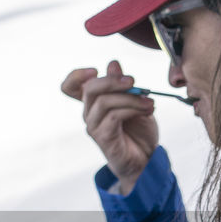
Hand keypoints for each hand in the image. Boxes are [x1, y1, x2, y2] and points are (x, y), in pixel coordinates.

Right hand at [61, 60, 158, 193]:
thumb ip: (123, 85)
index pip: (71, 87)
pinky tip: (147, 110)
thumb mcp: (135, 101)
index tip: (94, 70)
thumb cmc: (138, 130)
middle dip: (112, 80)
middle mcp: (89, 113)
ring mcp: (94, 126)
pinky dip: (132, 109)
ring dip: (130, 98)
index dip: (77, 76)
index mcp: (94, 102)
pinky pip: (113, 116)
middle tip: (133, 80)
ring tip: (149, 102)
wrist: (146, 158)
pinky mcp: (103, 137)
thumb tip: (112, 64)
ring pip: (104, 102)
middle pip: (89, 89)